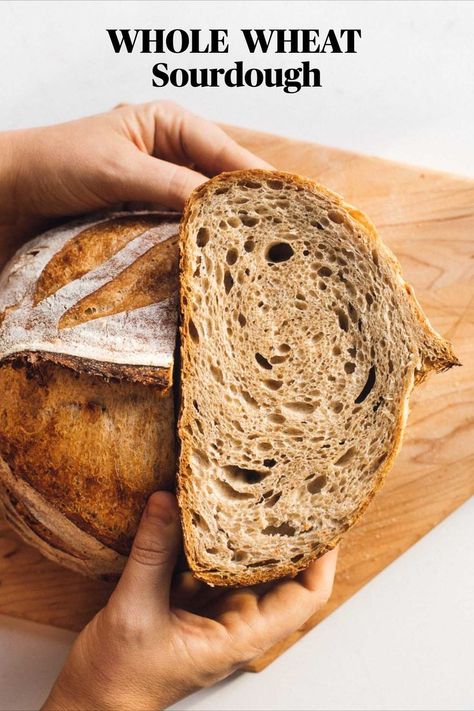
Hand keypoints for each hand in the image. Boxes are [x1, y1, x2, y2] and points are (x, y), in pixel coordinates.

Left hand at [0, 101, 269, 262]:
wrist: (13, 188)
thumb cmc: (58, 163)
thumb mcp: (119, 170)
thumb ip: (171, 185)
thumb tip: (218, 207)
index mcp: (168, 123)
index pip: (224, 151)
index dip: (256, 177)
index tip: (287, 202)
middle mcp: (169, 151)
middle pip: (220, 178)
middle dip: (244, 204)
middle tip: (277, 233)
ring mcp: (159, 183)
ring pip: (203, 204)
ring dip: (221, 224)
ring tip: (253, 248)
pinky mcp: (147, 210)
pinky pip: (182, 223)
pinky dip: (196, 237)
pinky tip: (212, 254)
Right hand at [43, 492, 337, 710]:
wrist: (94, 699)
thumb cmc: (121, 676)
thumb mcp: (136, 611)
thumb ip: (153, 554)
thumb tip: (168, 502)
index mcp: (239, 636)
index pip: (304, 598)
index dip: (323, 561)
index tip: (327, 522)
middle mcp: (236, 622)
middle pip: (283, 575)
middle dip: (292, 535)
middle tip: (296, 491)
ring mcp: (215, 610)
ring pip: (249, 566)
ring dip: (255, 533)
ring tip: (261, 493)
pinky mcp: (192, 600)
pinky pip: (214, 563)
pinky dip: (218, 538)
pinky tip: (212, 510)